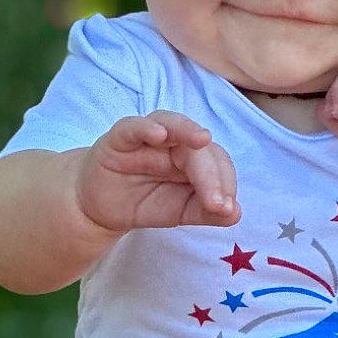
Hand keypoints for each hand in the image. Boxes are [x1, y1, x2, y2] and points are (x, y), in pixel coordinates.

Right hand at [76, 111, 240, 232]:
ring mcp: (147, 137)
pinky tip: (158, 135)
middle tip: (215, 203)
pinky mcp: (118, 138)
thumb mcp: (180, 212)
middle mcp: (175, 142)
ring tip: (202, 139)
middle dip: (211, 175)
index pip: (217, 162)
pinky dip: (146, 127)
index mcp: (194, 157)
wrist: (101, 208)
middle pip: (199, 148)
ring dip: (188, 130)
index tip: (226, 209)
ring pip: (172, 124)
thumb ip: (207, 212)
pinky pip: (133, 126)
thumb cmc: (145, 201)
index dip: (225, 183)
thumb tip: (236, 213)